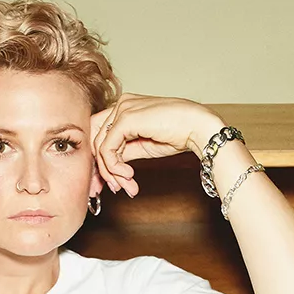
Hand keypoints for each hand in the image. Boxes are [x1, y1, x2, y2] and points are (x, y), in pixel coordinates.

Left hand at [90, 96, 223, 197]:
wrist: (198, 128)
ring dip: (111, 172)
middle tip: (111, 189)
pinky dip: (114, 166)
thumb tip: (111, 166)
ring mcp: (122, 109)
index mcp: (125, 108)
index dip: (100, 160)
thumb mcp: (144, 146)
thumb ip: (125, 151)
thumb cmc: (179, 134)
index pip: (100, 133)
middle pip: (94, 139)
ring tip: (127, 185)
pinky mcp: (126, 118)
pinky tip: (129, 175)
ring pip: (100, 146)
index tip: (108, 183)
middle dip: (100, 168)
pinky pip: (107, 147)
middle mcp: (121, 105)